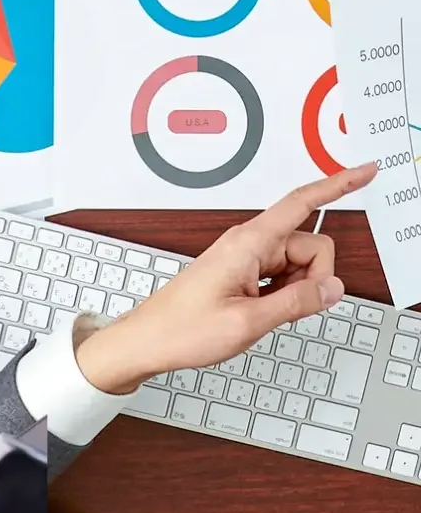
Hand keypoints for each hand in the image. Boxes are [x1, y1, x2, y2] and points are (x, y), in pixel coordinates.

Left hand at [76, 162, 378, 394]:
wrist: (147, 341)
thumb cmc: (183, 329)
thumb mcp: (248, 322)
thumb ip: (296, 303)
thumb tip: (332, 289)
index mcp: (249, 242)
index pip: (302, 202)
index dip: (338, 185)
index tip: (366, 171)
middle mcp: (249, 243)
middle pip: (312, 245)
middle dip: (314, 278)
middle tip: (285, 308)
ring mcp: (247, 258)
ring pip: (300, 266)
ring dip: (297, 291)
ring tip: (262, 313)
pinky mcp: (244, 272)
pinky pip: (283, 277)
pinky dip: (284, 295)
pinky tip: (262, 312)